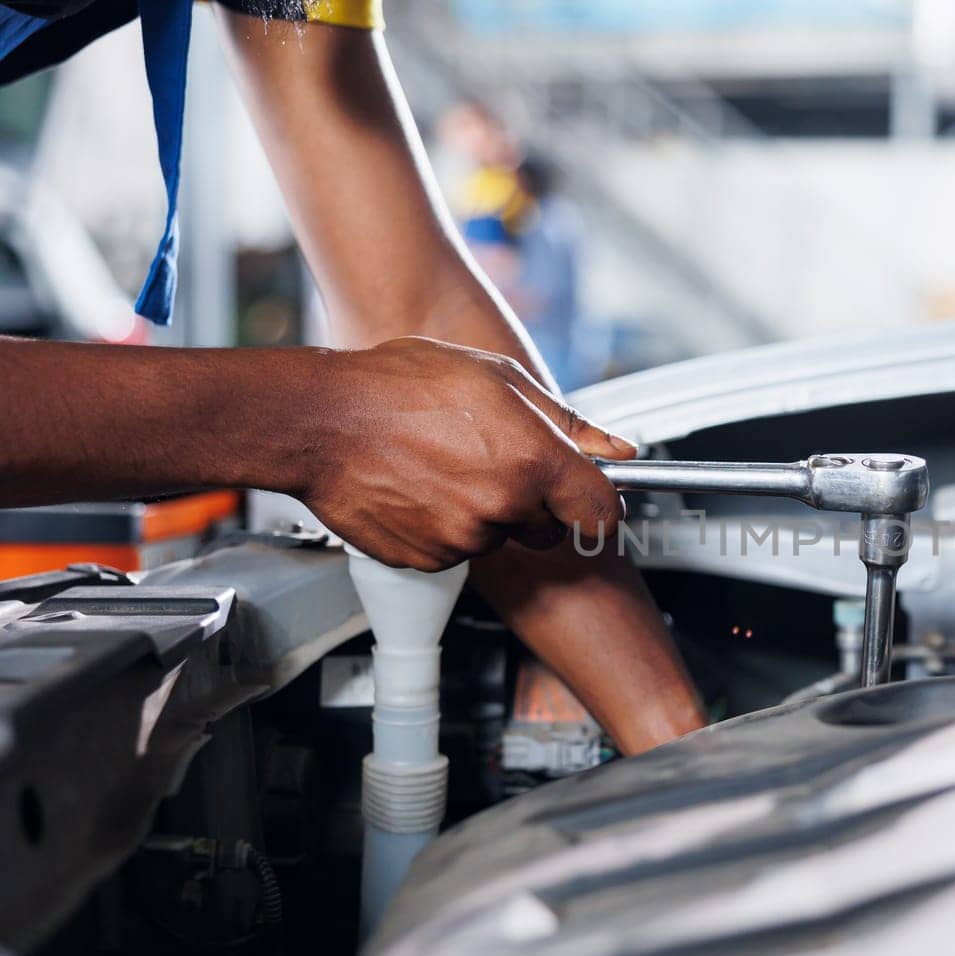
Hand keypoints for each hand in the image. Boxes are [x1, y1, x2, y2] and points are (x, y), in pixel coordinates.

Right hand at [299, 337, 634, 570]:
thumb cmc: (400, 387)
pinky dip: (446, 527)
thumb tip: (617, 450)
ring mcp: (464, 539)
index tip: (592, 500)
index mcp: (532, 460)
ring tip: (443, 464)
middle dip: (533, 501)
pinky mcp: (429, 561)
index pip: (601, 512)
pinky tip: (420, 487)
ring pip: (499, 536)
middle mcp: (503, 506)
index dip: (599, 505)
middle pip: (549, 527)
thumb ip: (568, 423)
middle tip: (492, 460)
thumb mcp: (499, 380)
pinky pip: (457, 550)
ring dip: (484, 510)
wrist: (321, 420)